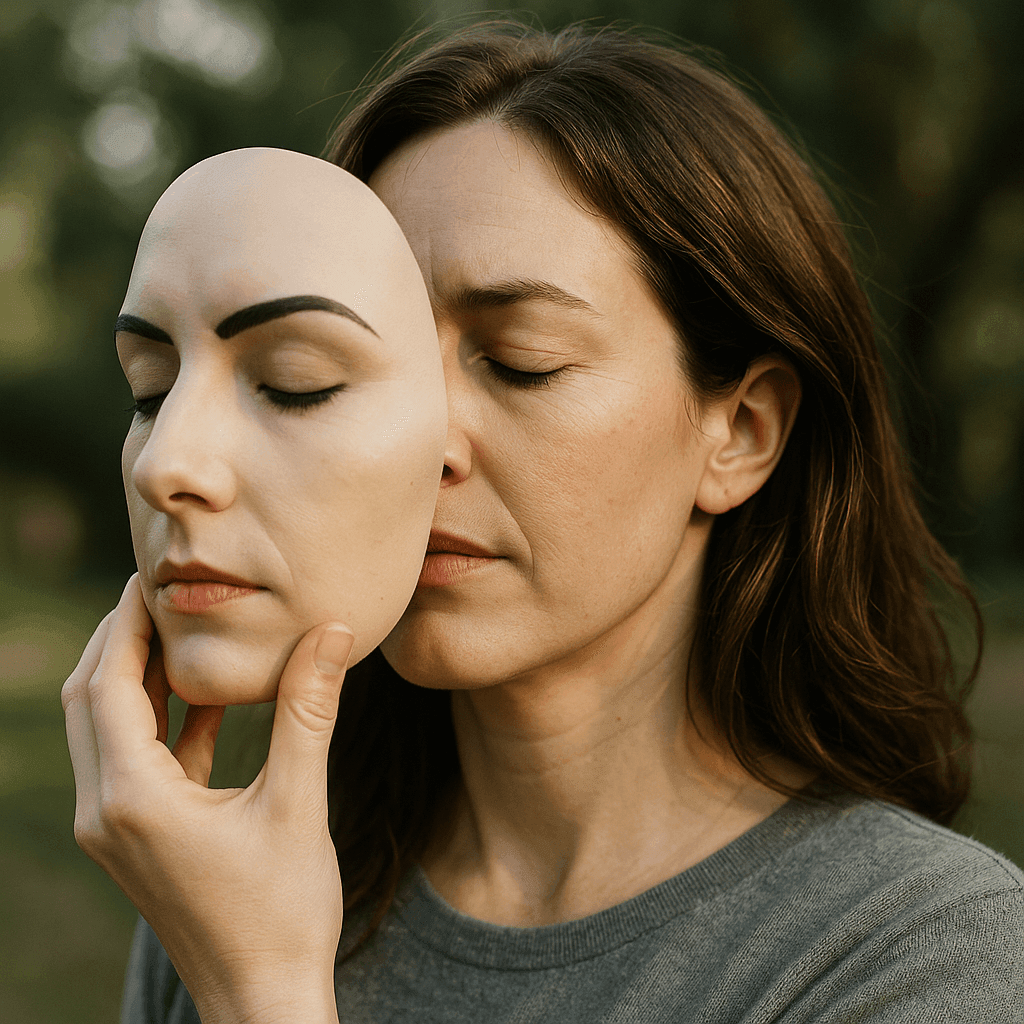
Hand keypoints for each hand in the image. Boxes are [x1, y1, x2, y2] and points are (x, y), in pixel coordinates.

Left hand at [62, 575, 352, 1023]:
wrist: (261, 998)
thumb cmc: (282, 913)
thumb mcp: (299, 804)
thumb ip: (309, 711)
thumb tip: (332, 632)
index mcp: (133, 800)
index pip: (110, 684)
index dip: (128, 622)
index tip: (152, 573)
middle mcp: (104, 812)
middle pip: (89, 698)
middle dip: (120, 638)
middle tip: (162, 588)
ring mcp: (112, 829)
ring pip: (103, 727)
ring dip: (134, 675)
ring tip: (181, 627)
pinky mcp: (134, 838)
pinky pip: (131, 759)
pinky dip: (156, 718)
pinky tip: (204, 694)